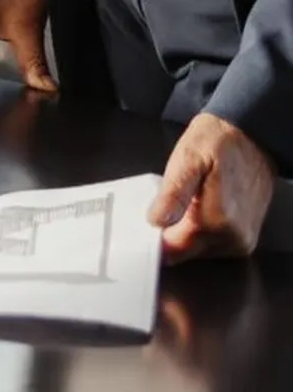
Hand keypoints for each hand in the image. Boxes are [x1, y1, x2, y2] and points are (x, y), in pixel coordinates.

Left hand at [148, 111, 275, 259]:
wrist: (251, 138)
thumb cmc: (218, 143)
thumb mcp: (188, 159)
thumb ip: (173, 194)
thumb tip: (156, 221)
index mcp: (217, 221)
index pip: (174, 250)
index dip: (153, 239)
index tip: (139, 226)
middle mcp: (232, 238)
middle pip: (184, 253)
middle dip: (167, 234)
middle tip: (158, 207)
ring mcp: (240, 241)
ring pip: (197, 250)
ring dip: (182, 232)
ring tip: (180, 204)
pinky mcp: (243, 239)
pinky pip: (210, 245)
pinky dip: (196, 232)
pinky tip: (192, 211)